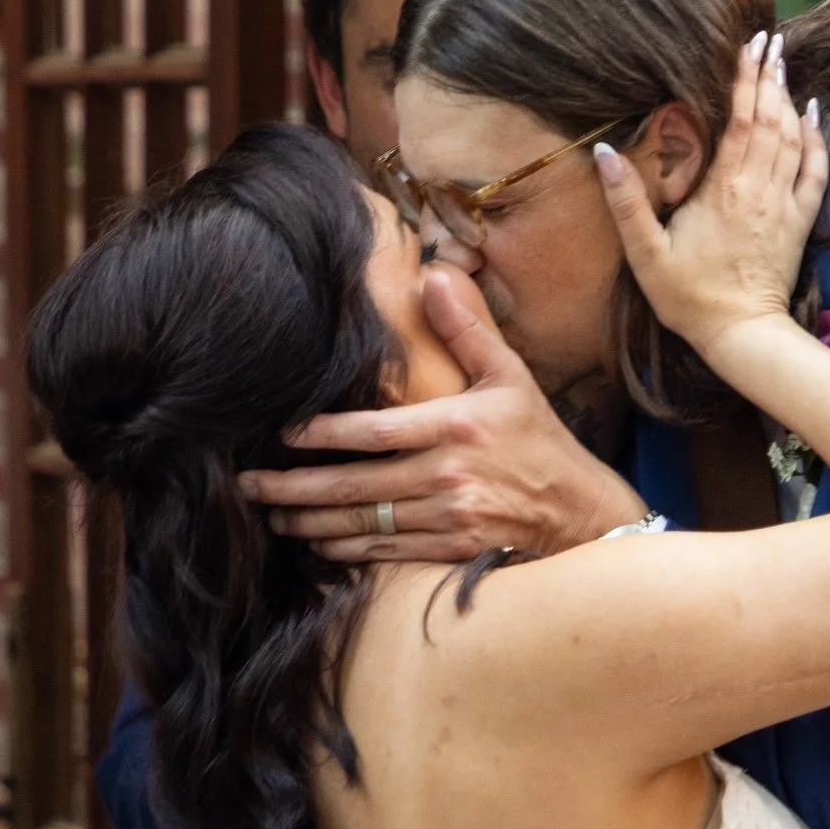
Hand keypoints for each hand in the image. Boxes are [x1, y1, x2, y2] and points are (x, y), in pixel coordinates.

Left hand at [239, 264, 647, 561]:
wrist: (581, 512)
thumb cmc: (539, 440)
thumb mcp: (510, 376)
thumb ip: (466, 328)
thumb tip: (435, 272)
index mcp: (456, 427)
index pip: (374, 431)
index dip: (322, 434)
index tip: (280, 434)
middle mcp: (448, 476)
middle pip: (353, 487)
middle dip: (293, 489)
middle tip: (248, 485)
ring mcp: (448, 519)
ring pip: (362, 526)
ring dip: (310, 524)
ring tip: (272, 517)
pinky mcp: (451, 552)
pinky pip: (385, 556)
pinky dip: (346, 552)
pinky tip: (318, 544)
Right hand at [595, 32, 828, 374]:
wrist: (741, 334)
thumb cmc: (689, 297)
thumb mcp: (645, 254)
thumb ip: (625, 202)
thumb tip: (603, 152)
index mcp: (721, 189)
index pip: (738, 119)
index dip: (744, 78)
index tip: (748, 43)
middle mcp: (757, 189)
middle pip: (769, 119)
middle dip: (768, 76)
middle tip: (768, 39)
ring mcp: (782, 205)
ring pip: (791, 139)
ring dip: (788, 98)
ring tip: (782, 64)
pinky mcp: (798, 223)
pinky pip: (814, 172)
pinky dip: (815, 140)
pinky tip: (811, 116)